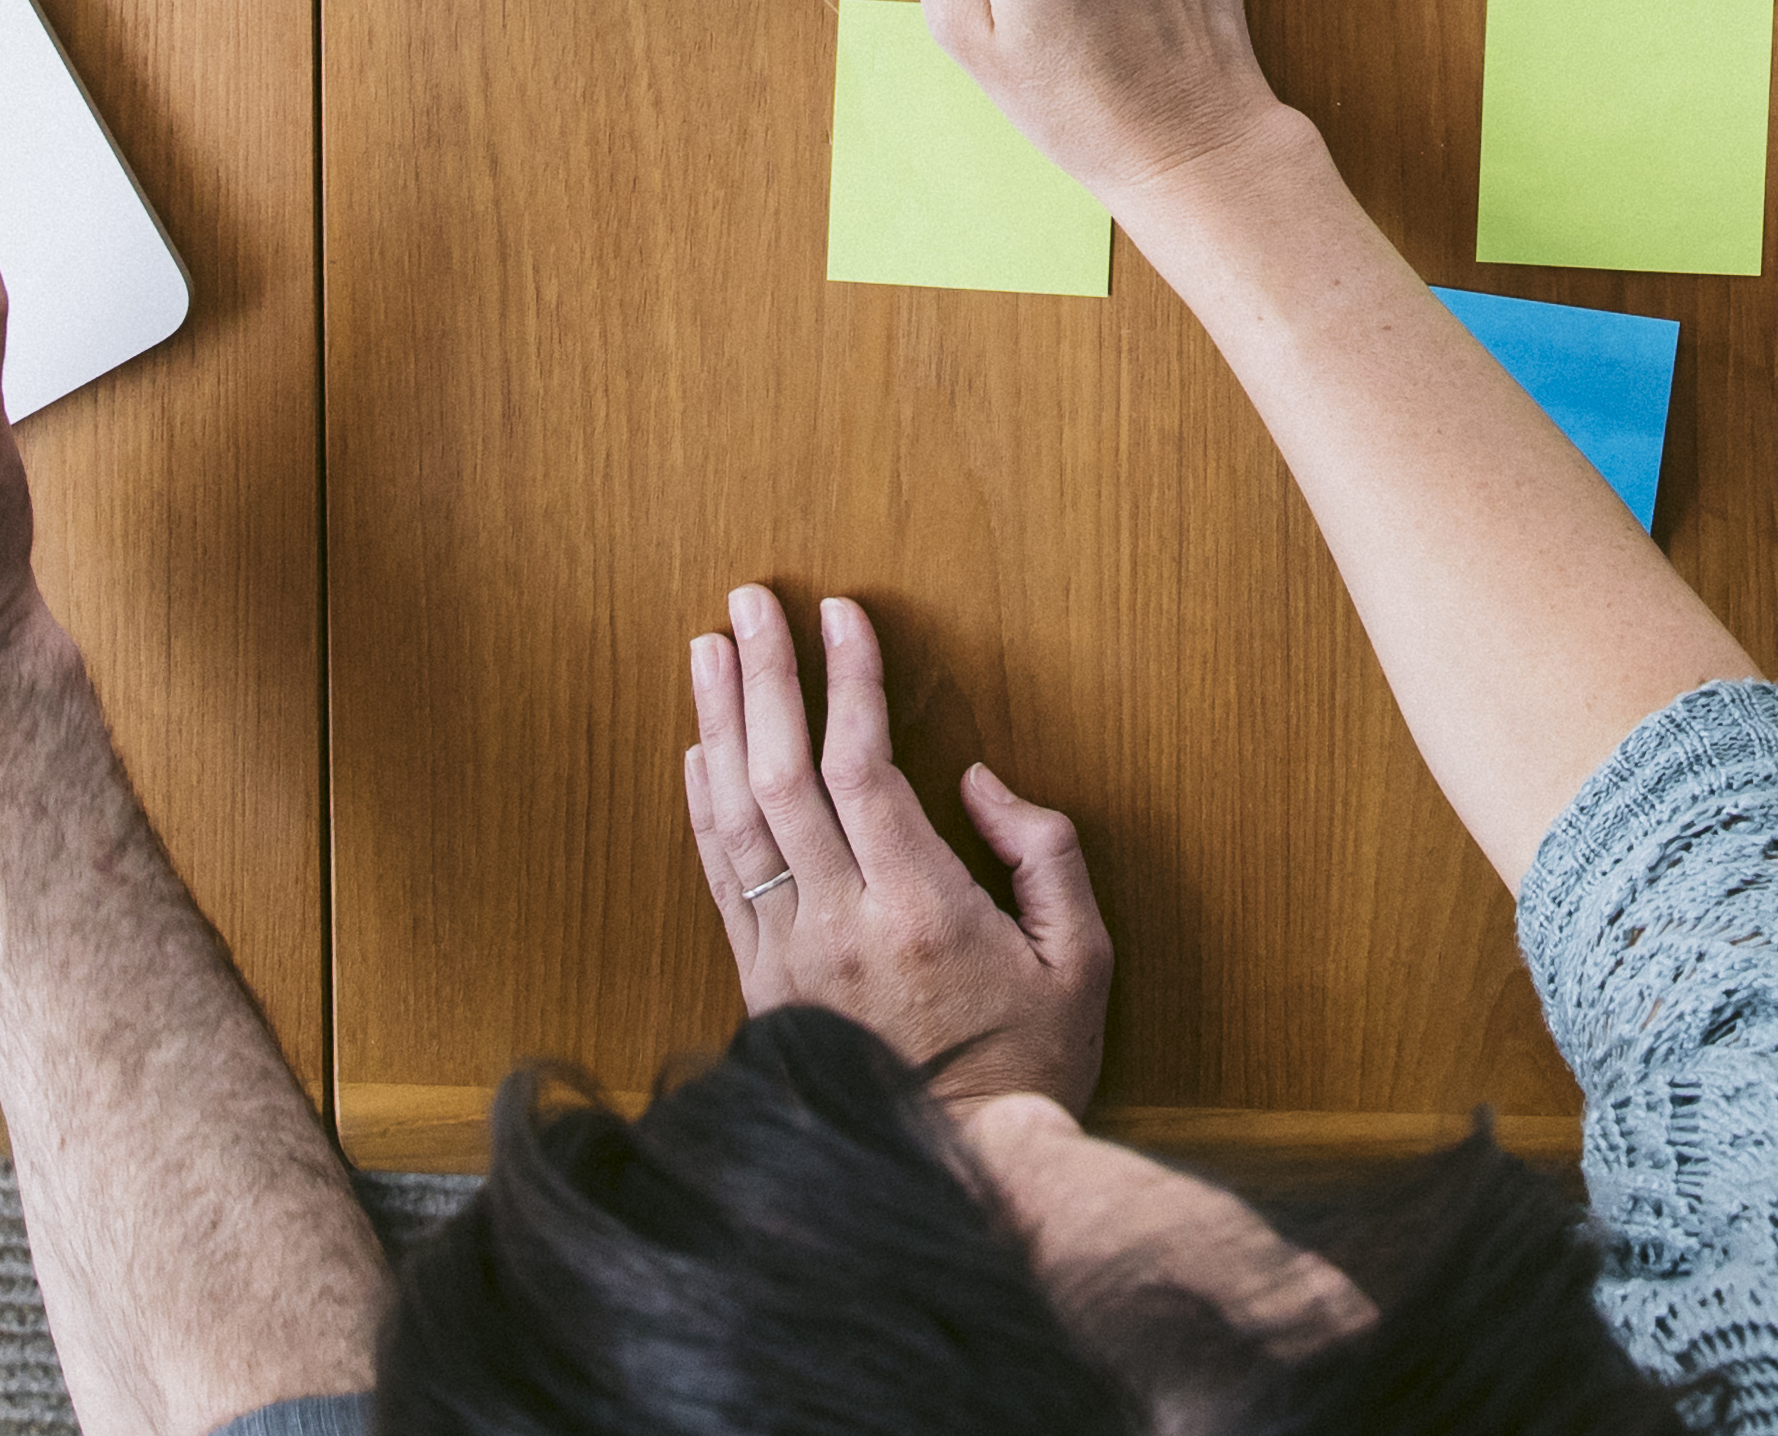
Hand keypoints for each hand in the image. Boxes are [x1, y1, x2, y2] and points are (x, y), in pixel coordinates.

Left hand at [679, 583, 1107, 1112]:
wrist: (962, 1176)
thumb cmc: (1032, 1066)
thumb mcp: (1082, 959)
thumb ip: (1044, 854)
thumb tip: (975, 782)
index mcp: (920, 909)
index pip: (863, 766)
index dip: (846, 680)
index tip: (842, 613)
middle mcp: (839, 925)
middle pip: (780, 775)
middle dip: (762, 675)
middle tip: (748, 600)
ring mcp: (790, 957)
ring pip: (734, 819)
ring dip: (716, 723)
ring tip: (705, 649)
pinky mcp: (762, 985)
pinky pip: (719, 878)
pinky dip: (700, 806)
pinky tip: (695, 752)